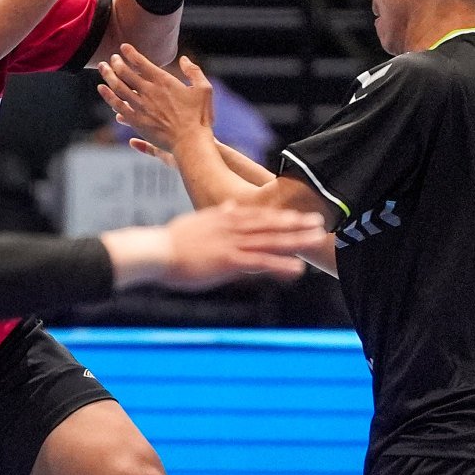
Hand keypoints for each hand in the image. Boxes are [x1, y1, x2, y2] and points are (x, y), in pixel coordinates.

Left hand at [96, 44, 213, 160]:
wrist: (190, 142)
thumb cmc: (200, 117)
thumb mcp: (204, 89)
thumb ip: (193, 71)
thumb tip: (184, 59)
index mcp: (164, 81)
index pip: (141, 62)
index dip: (130, 52)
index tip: (124, 47)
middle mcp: (149, 91)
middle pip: (125, 72)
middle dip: (116, 62)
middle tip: (112, 57)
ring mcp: (140, 106)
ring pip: (118, 87)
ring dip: (108, 75)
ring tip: (102, 67)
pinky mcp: (136, 121)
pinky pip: (118, 105)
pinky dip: (108, 95)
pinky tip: (102, 88)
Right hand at [104, 203, 328, 289]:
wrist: (155, 251)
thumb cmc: (168, 242)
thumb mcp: (194, 222)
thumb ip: (214, 214)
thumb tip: (225, 205)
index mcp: (223, 217)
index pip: (257, 214)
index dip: (280, 215)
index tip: (298, 214)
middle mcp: (232, 227)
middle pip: (271, 223)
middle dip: (297, 223)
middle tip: (320, 221)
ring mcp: (232, 243)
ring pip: (271, 239)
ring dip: (296, 239)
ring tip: (317, 238)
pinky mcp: (229, 260)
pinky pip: (261, 262)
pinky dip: (281, 264)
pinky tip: (298, 269)